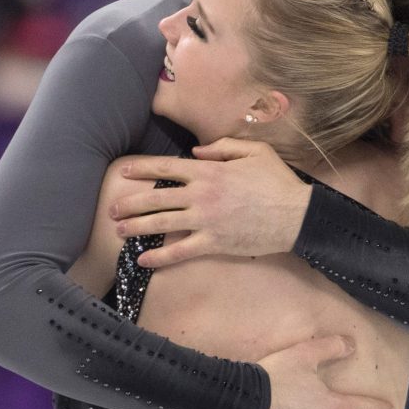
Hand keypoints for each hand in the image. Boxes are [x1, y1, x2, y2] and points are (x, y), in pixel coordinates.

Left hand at [110, 139, 311, 268]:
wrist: (296, 215)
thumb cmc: (278, 182)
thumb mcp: (255, 151)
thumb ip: (223, 147)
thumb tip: (197, 151)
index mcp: (209, 171)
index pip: (167, 167)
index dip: (142, 169)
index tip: (124, 171)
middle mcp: (201, 194)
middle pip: (156, 197)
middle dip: (130, 203)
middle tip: (112, 209)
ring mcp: (205, 220)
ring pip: (162, 223)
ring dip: (137, 227)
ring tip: (119, 231)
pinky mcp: (213, 243)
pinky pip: (180, 251)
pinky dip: (160, 257)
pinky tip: (143, 261)